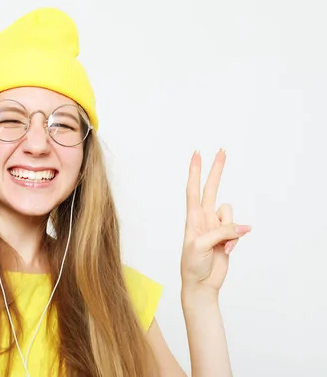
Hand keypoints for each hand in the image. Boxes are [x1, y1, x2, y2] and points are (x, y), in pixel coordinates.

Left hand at [180, 149, 250, 296]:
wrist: (201, 284)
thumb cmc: (192, 265)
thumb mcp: (201, 246)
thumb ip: (221, 232)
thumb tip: (243, 227)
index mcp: (192, 218)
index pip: (193, 189)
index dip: (195, 171)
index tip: (197, 154)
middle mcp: (204, 218)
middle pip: (211, 188)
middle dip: (217, 170)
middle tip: (222, 150)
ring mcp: (216, 226)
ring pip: (230, 214)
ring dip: (231, 230)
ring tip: (222, 246)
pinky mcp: (228, 236)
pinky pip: (238, 230)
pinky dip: (235, 241)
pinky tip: (227, 252)